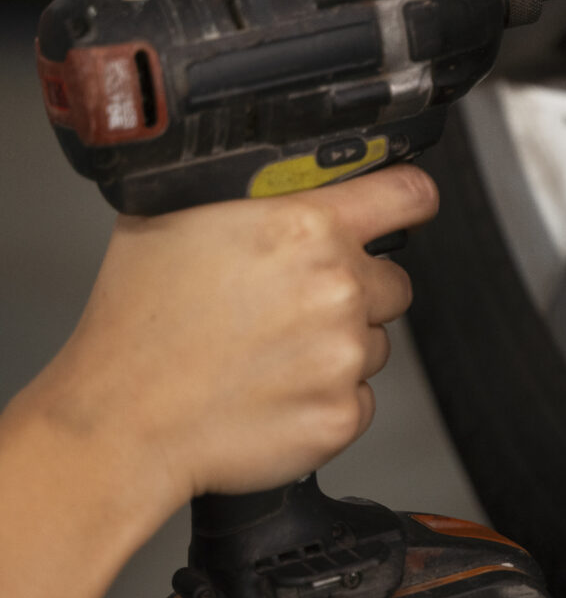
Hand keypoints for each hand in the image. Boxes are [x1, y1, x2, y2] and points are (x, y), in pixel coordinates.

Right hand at [11, 166, 437, 527]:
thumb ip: (251, 194)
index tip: (410, 207)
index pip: (406, 195)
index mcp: (305, 227)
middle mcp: (337, 287)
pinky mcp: (341, 415)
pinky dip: (325, 399)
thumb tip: (281, 178)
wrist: (123, 420)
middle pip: (393, 281)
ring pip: (373, 342)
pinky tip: (273, 392)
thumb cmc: (138, 323)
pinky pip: (358, 399)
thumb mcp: (175, 216)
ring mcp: (344, 355)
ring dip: (337, 347)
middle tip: (293, 307)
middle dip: (355, 290)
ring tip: (269, 354)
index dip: (410, 200)